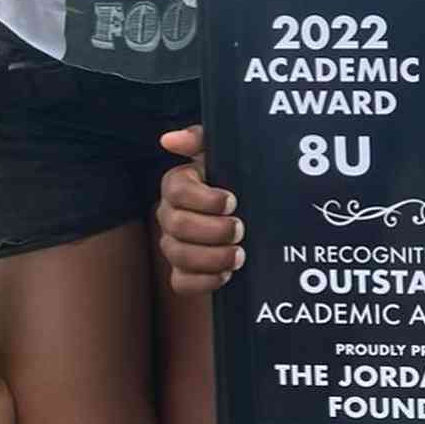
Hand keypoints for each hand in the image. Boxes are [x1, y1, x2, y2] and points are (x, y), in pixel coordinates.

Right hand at [158, 125, 244, 293]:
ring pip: (178, 256)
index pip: (176, 191)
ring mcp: (174, 245)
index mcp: (177, 185)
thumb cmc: (236, 179)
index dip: (204, 199)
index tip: (231, 200)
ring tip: (239, 254)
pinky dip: (204, 282)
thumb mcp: (224, 155)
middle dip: (212, 230)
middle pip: (176, 226)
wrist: (254, 215)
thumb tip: (170, 139)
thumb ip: (200, 140)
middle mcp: (170, 215)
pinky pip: (181, 283)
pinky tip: (226, 274)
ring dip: (211, 257)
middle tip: (240, 228)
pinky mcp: (184, 272)